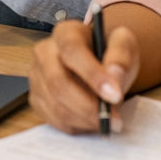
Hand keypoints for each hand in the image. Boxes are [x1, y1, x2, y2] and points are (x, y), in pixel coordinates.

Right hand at [29, 18, 140, 133]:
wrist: (99, 60)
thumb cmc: (109, 51)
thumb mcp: (123, 44)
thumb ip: (120, 57)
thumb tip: (114, 75)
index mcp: (65, 33)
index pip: (71, 51)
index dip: (92, 75)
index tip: (115, 95)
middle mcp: (44, 52)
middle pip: (58, 83)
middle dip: (89, 107)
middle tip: (115, 120)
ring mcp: (37, 76)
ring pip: (56, 106)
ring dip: (85, 120)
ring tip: (109, 122)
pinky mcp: (36, 97)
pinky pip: (54, 119)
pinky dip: (77, 126)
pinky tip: (93, 121)